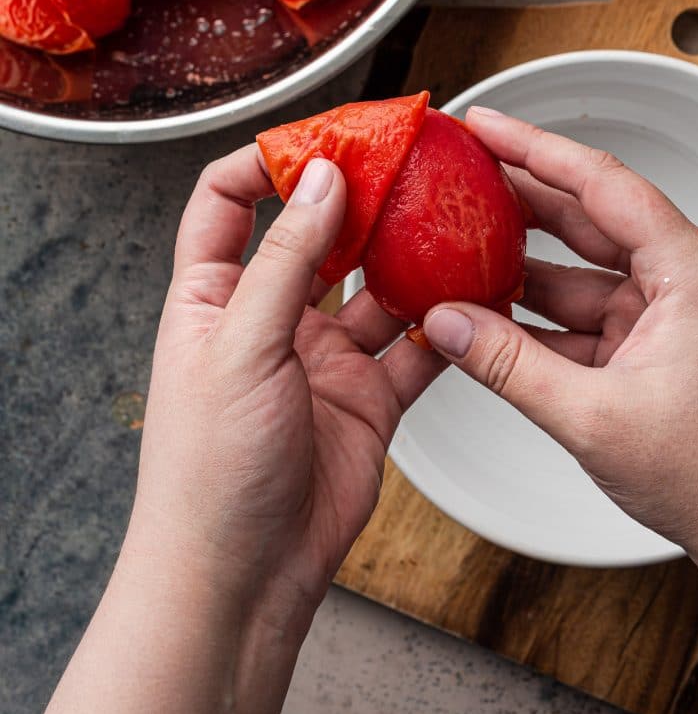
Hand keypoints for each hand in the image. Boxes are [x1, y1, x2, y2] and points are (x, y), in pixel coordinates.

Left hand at [46, 144, 441, 713]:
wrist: (244, 576)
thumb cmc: (210, 471)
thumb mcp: (238, 348)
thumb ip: (283, 262)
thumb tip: (318, 180)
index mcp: (214, 297)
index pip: (230, 202)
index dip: (268, 162)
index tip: (321, 137)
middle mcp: (270, 319)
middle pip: (314, 234)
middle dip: (355, 196)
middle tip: (402, 160)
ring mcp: (324, 357)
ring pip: (373, 286)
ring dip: (406, 254)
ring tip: (445, 216)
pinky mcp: (369, 396)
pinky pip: (414, 345)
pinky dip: (443, 322)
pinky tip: (471, 295)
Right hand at [423, 108, 697, 645]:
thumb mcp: (594, 418)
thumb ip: (507, 366)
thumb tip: (446, 323)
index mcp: (691, 273)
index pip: (601, 183)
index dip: (535, 147)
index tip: (486, 126)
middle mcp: (685, 278)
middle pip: (587, 215)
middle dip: (519, 194)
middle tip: (463, 169)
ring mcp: (670, 311)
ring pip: (580, 268)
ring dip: (521, 264)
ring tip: (460, 244)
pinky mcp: (654, 342)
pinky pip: (586, 312)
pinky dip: (539, 314)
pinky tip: (491, 311)